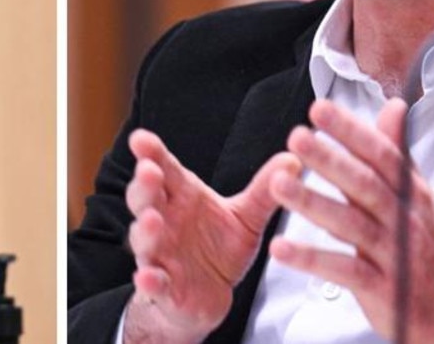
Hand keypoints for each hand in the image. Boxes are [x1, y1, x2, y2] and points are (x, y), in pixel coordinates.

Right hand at [122, 129, 300, 343]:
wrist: (209, 294)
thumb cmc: (218, 247)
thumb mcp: (246, 217)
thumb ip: (265, 190)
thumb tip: (293, 159)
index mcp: (182, 196)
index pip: (164, 168)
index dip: (151, 153)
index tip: (141, 139)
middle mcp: (164, 220)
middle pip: (146, 198)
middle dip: (144, 185)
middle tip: (149, 171)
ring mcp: (160, 253)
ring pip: (144, 238)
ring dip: (145, 229)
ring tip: (152, 220)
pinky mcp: (163, 287)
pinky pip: (152, 283)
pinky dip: (148, 280)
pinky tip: (149, 277)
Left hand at [268, 99, 433, 343]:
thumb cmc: (430, 249)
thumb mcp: (417, 197)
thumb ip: (397, 153)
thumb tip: (393, 107)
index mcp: (410, 193)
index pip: (381, 155)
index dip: (352, 131)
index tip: (320, 109)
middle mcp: (404, 220)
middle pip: (365, 184)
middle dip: (330, 158)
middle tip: (297, 136)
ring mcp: (395, 255)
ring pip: (352, 224)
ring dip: (313, 202)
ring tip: (278, 184)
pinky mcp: (384, 288)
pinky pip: (344, 270)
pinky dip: (312, 259)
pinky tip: (281, 248)